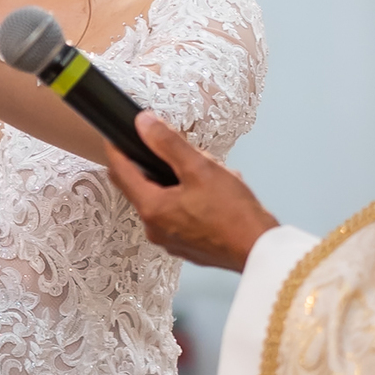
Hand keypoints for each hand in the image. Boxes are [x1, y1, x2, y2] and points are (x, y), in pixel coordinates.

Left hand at [104, 112, 278, 271]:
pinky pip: (178, 215)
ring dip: (180, 182)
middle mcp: (154, 228)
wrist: (259, 249)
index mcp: (152, 209)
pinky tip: (214, 194)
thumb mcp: (200, 168)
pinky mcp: (186, 245)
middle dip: (159, 165)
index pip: (120, 172)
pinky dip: (189, 200)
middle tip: (183, 154)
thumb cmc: (234, 214)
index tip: (116, 135)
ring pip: (164, 199)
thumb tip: (144, 124)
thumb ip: (168, 144)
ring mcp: (169, 240)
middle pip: (142, 186)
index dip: (116, 149)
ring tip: (208, 175)